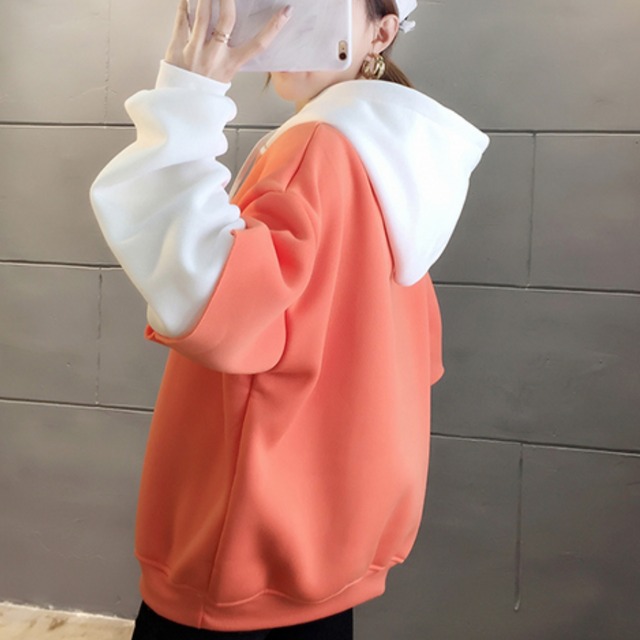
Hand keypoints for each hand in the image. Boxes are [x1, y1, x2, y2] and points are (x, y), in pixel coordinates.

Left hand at [165, 0, 291, 82]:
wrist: (181, 108)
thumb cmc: (203, 93)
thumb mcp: (225, 78)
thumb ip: (231, 58)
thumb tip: (233, 34)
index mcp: (231, 65)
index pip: (258, 44)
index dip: (274, 27)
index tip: (285, 12)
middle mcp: (215, 56)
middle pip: (227, 19)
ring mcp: (195, 51)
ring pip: (203, 15)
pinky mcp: (177, 48)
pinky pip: (181, 21)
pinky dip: (184, 6)